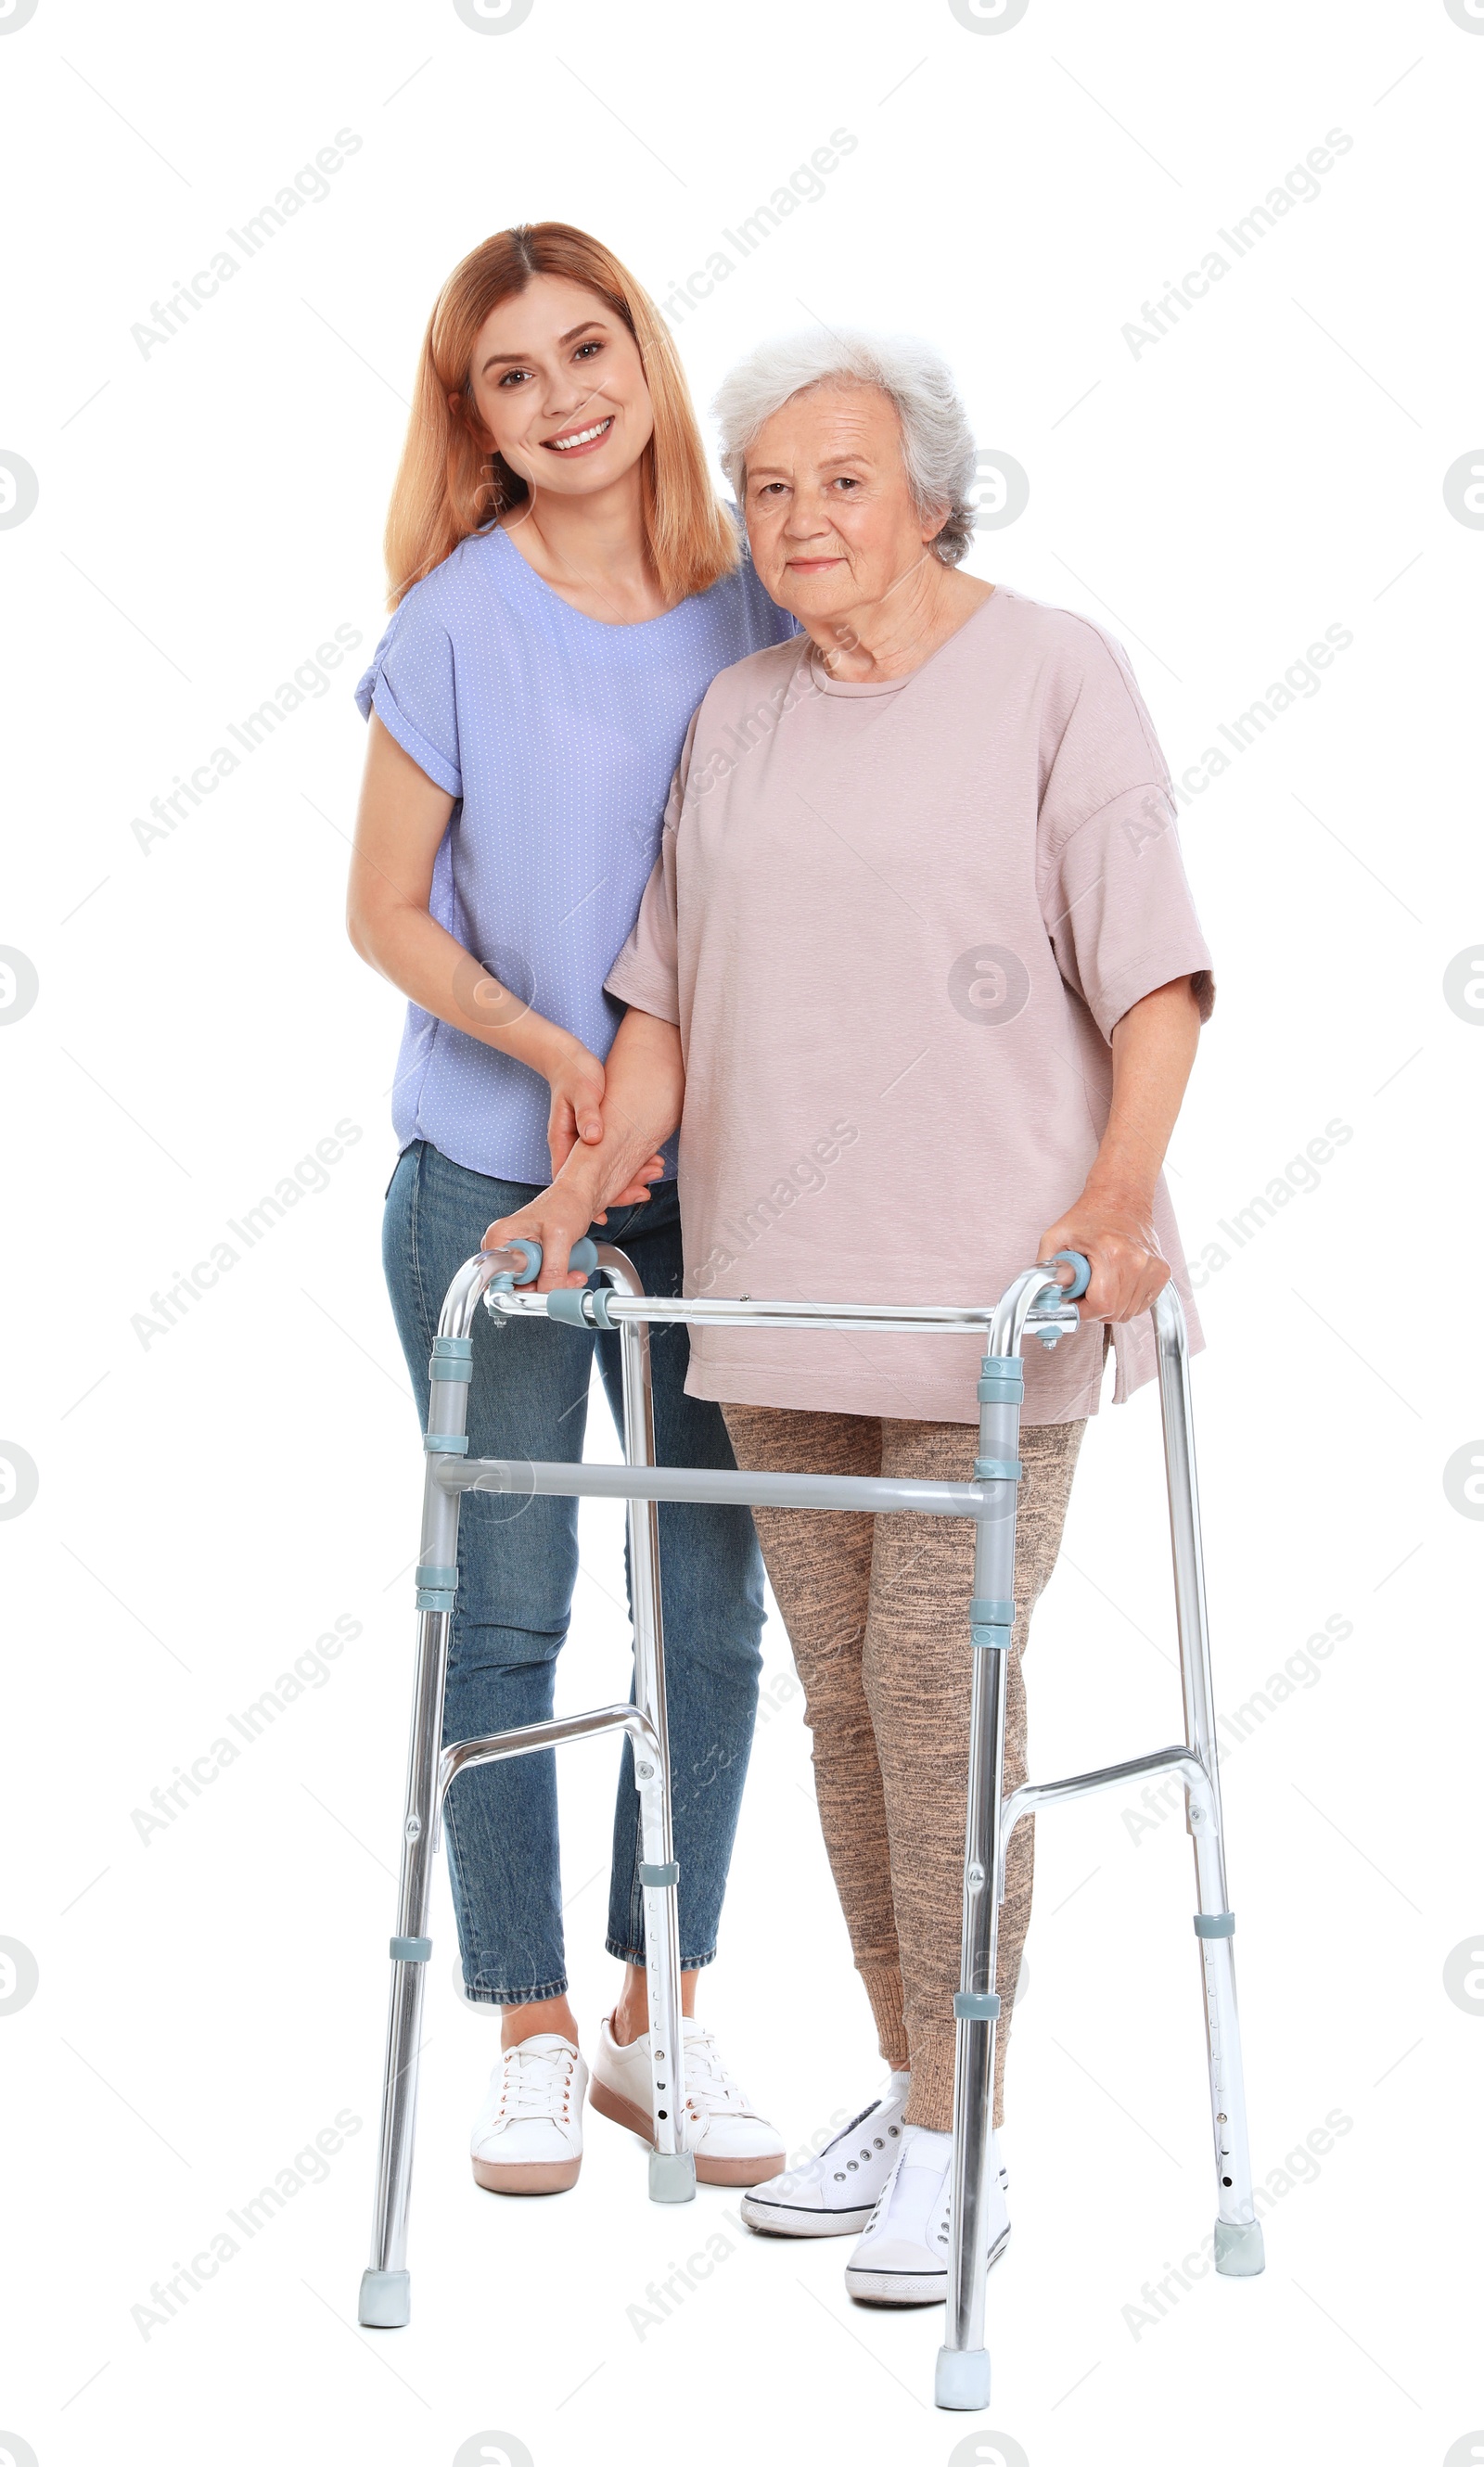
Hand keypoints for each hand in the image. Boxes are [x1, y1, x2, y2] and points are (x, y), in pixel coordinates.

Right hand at [483, 1179, 599, 1291]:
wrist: (580, 1195)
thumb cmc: (566, 1202)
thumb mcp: (560, 1237)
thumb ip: (553, 1269)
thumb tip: (547, 1294)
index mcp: (500, 1237)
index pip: (499, 1280)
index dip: (523, 1291)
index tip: (546, 1290)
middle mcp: (504, 1245)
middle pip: (516, 1286)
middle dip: (545, 1286)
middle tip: (566, 1277)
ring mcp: (517, 1252)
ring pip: (531, 1285)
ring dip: (555, 1283)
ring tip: (572, 1270)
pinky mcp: (530, 1257)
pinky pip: (540, 1279)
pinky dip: (557, 1278)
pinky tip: (569, 1269)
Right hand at [545, 1033, 664, 1204]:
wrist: (569, 1060)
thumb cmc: (574, 1073)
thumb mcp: (582, 1091)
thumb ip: (586, 1114)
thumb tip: (593, 1138)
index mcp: (562, 1142)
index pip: (569, 1183)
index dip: (586, 1201)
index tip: (603, 1216)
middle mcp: (571, 1149)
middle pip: (590, 1183)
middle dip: (618, 1191)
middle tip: (645, 1192)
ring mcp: (582, 1145)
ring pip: (603, 1172)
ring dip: (628, 1176)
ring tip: (655, 1172)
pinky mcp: (594, 1138)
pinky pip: (611, 1158)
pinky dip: (629, 1162)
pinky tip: (649, 1160)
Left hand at [1038, 1186, 1169, 1322]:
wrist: (1120, 1198)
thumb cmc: (1090, 1215)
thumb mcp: (1057, 1237)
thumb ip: (1048, 1269)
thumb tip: (1049, 1297)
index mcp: (1111, 1252)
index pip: (1101, 1304)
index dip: (1083, 1309)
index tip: (1075, 1300)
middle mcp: (1137, 1261)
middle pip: (1114, 1311)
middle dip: (1094, 1307)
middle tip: (1085, 1288)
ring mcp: (1153, 1268)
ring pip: (1128, 1312)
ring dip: (1111, 1305)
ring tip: (1101, 1281)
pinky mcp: (1161, 1272)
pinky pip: (1141, 1305)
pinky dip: (1126, 1301)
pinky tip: (1117, 1282)